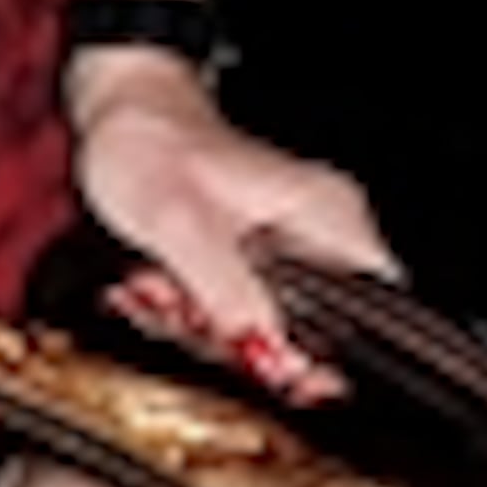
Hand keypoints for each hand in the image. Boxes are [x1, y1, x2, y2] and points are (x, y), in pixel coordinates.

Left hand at [67, 49, 393, 401]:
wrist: (116, 115)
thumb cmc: (149, 144)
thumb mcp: (182, 224)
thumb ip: (229, 293)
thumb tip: (269, 355)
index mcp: (330, 222)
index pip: (370, 321)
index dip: (323, 361)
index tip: (268, 370)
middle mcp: (320, 239)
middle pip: (309, 338)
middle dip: (235, 339)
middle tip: (178, 309)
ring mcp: (285, 252)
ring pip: (261, 331)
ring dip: (198, 325)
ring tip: (153, 286)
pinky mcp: (248, 263)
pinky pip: (232, 313)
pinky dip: (188, 312)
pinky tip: (151, 287)